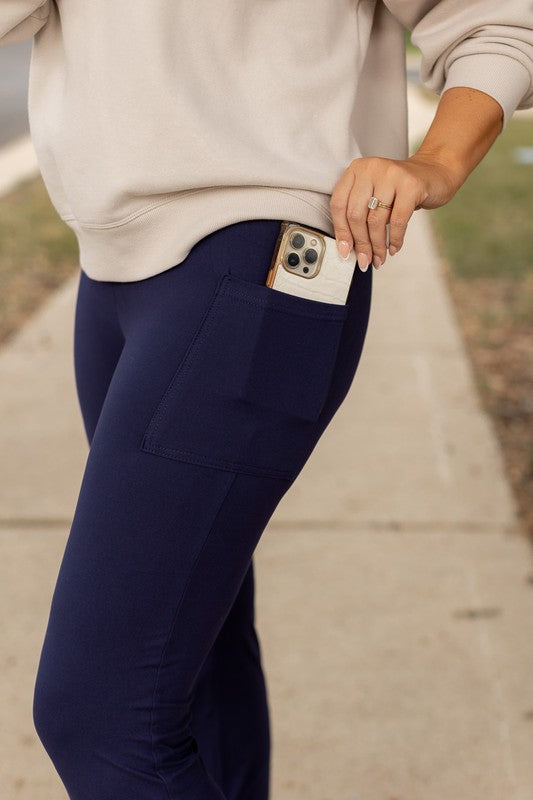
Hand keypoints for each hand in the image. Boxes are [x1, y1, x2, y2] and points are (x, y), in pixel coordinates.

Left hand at [329, 154, 460, 270]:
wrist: (434, 172)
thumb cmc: (400, 189)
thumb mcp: (374, 194)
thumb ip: (360, 213)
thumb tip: (349, 248)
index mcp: (356, 170)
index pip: (339, 204)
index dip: (341, 231)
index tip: (345, 252)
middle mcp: (371, 168)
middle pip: (356, 215)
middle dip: (361, 243)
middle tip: (365, 260)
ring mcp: (391, 174)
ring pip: (375, 220)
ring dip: (377, 245)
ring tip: (380, 258)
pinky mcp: (411, 185)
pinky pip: (397, 221)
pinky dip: (395, 239)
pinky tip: (394, 248)